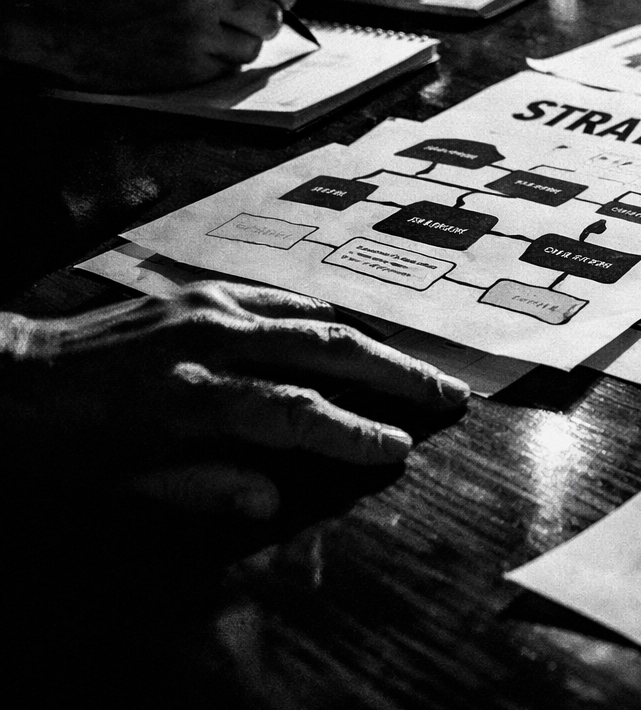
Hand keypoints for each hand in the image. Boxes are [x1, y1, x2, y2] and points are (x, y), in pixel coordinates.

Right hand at [0, 0, 293, 91]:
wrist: (66, 22)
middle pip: (271, 14)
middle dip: (266, 21)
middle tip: (253, 24)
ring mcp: (197, 31)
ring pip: (252, 47)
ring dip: (239, 46)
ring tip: (208, 37)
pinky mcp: (189, 65)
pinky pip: (227, 69)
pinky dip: (216, 65)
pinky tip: (188, 53)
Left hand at [0, 282, 470, 518]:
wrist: (11, 372)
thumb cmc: (63, 443)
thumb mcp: (120, 481)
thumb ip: (201, 486)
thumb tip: (273, 499)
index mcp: (190, 399)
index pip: (295, 413)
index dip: (351, 433)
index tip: (397, 449)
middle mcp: (210, 343)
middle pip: (325, 351)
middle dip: (394, 374)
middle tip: (447, 394)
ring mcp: (209, 309)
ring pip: (315, 318)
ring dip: (375, 345)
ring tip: (421, 367)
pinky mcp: (201, 292)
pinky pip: (283, 299)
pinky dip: (326, 318)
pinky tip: (355, 334)